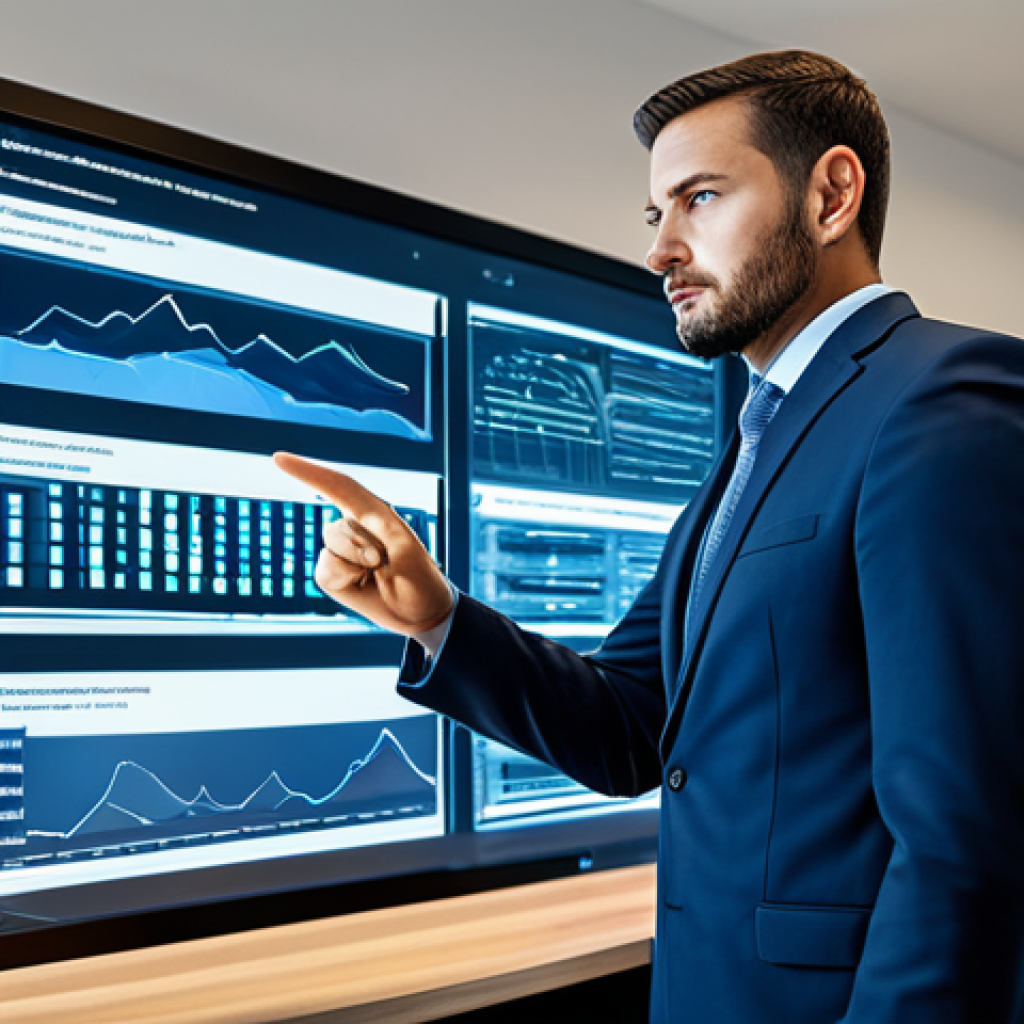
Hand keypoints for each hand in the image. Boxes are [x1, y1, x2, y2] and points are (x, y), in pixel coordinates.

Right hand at [272, 452, 453, 636]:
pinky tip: (362, 585)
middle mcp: (356, 527)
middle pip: (336, 529)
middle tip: (384, 563)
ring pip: (329, 549)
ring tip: (378, 572)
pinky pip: (325, 572)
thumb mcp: (405, 551)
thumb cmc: (420, 579)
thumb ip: (369, 537)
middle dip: (357, 549)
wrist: (422, 613)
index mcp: (375, 513)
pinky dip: (344, 580)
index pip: (338, 486)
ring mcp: (342, 551)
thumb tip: (334, 537)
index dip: (308, 471)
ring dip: (354, 564)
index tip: (278, 458)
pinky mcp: (334, 573)